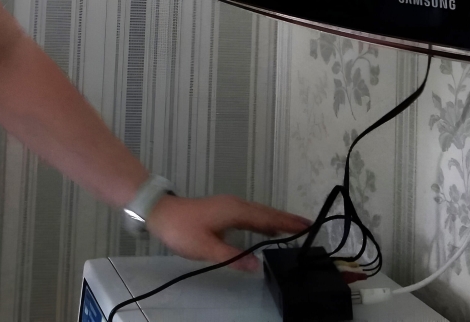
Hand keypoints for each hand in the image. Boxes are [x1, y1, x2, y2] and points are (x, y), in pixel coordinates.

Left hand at [145, 195, 309, 271]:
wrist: (160, 213)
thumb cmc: (182, 230)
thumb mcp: (205, 248)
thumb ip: (232, 257)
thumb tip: (257, 264)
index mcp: (235, 211)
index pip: (267, 218)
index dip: (287, 222)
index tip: (308, 226)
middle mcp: (236, 205)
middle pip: (267, 213)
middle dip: (287, 219)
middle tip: (309, 226)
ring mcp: (229, 207)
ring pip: (259, 213)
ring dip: (277, 220)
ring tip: (295, 228)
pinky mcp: (224, 211)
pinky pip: (251, 215)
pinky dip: (264, 221)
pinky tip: (267, 229)